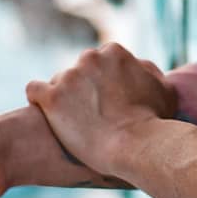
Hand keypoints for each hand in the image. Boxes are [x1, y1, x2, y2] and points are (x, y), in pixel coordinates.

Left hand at [25, 43, 177, 178]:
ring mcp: (69, 77)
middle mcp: (89, 58)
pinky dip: (38, 100)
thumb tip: (139, 67)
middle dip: (81, 89)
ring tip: (73, 123)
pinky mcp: (52, 98)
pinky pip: (34, 90)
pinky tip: (47, 114)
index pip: (99, 61)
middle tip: (90, 115)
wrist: (136, 145)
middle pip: (77, 71)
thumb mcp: (163, 88)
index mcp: (114, 52)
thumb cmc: (153, 120)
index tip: (105, 101)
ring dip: (64, 99)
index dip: (101, 82)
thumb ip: (148, 71)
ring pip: (57, 82)